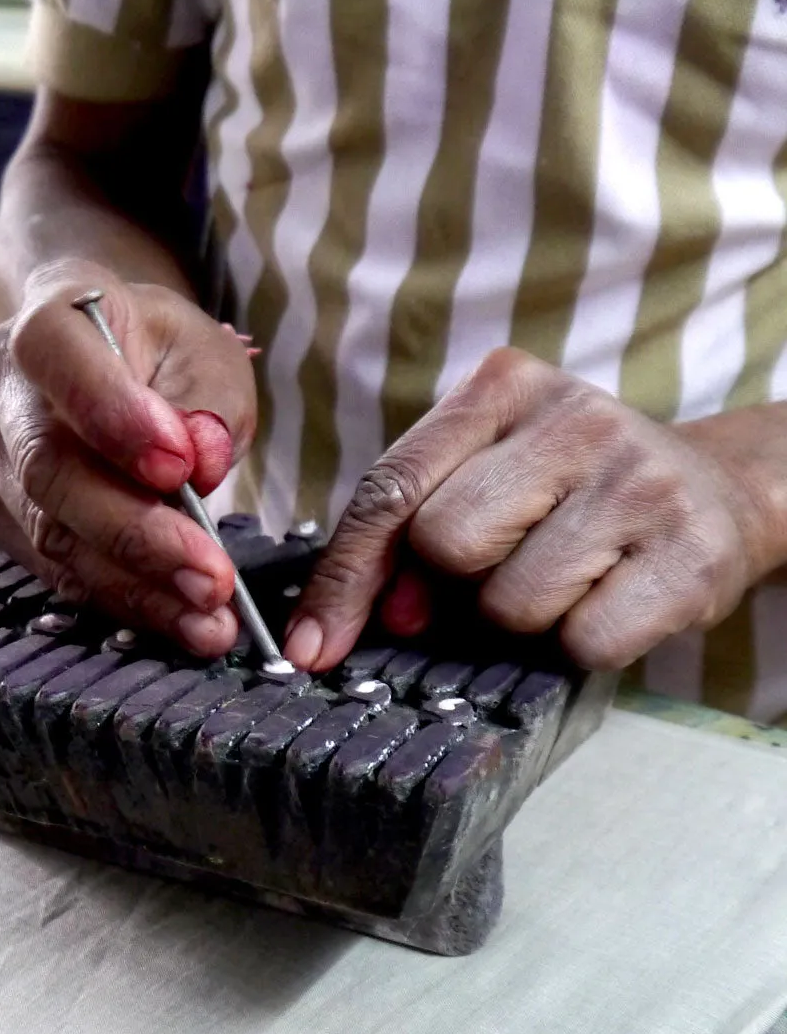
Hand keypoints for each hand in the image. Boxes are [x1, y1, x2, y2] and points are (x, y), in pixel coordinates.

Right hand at [0, 259, 255, 655]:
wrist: (106, 357)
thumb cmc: (160, 351)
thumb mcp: (208, 353)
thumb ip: (209, 401)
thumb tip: (198, 462)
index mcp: (48, 316)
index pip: (57, 356)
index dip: (112, 414)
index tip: (178, 466)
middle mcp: (1, 386)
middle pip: (51, 468)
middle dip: (138, 533)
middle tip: (211, 578)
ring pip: (51, 533)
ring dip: (136, 586)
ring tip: (208, 618)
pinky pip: (54, 569)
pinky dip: (120, 598)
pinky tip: (175, 617)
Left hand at [284, 348, 763, 671]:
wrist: (721, 492)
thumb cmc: (575, 494)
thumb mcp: (490, 475)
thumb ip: (410, 528)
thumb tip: (350, 622)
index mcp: (504, 387)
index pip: (392, 488)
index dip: (345, 578)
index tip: (312, 647)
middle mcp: (576, 418)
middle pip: (445, 544)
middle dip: (457, 585)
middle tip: (505, 569)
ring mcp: (639, 481)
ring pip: (510, 602)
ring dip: (522, 618)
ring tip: (568, 579)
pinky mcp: (690, 552)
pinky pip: (583, 641)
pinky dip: (581, 645)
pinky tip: (610, 601)